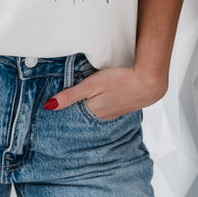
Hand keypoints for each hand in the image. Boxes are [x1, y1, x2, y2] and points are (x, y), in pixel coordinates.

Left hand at [45, 66, 167, 119]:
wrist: (149, 81)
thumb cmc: (120, 81)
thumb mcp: (90, 85)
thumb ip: (70, 95)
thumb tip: (48, 106)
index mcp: (94, 113)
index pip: (75, 110)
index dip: (69, 101)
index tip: (60, 96)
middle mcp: (104, 116)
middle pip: (87, 107)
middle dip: (81, 101)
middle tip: (76, 90)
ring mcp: (116, 111)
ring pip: (99, 105)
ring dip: (95, 98)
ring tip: (93, 90)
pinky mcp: (126, 104)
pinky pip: (110, 102)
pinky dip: (106, 97)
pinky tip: (108, 91)